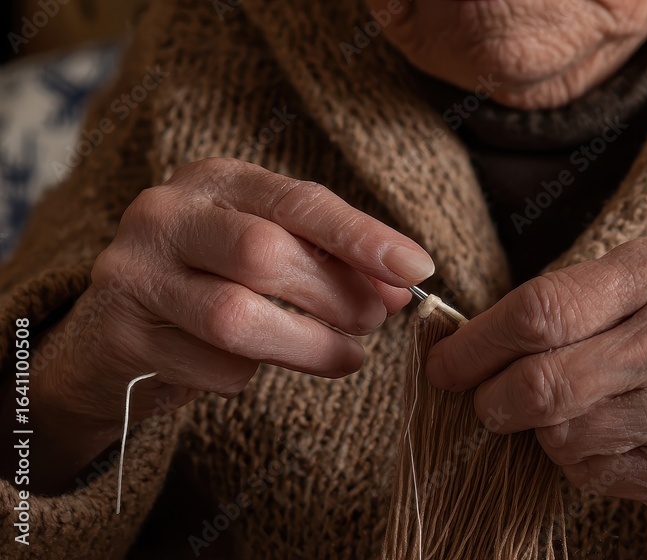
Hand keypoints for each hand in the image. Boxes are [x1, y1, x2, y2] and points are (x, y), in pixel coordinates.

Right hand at [24, 158, 433, 489]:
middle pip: (265, 253)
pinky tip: (256, 369)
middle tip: (374, 321)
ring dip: (309, 346)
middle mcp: (165, 215)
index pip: (298, 200)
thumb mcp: (271, 254)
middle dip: (335, 294)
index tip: (416, 268)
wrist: (112, 331)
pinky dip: (251, 376)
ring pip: (236, 317)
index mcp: (214, 181)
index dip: (362, 236)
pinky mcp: (122, 337)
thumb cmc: (211, 281)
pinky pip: (210, 367)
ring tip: (347, 356)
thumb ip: (333, 263)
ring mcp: (135, 274)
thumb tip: (403, 287)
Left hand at [425, 236, 646, 531]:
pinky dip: (577, 458)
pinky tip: (606, 435)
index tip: (446, 360)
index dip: (475, 343)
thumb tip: (481, 337)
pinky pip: (592, 474)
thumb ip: (581, 296)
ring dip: (537, 430)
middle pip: (539, 385)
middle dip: (489, 398)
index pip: (539, 311)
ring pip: (558, 438)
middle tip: (481, 396)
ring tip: (563, 408)